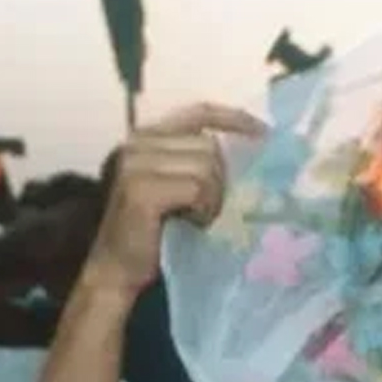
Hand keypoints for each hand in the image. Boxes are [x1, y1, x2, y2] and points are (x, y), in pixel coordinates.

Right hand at [82, 102, 267, 299]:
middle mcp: (137, 143)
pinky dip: (203, 209)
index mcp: (147, 136)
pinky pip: (197, 188)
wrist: (119, 269)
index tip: (263, 133)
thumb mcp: (176, 185)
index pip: (199, 112)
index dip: (234, 118)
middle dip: (219, 180)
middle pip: (208, 145)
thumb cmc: (154, 231)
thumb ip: (196, 160)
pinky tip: (192, 223)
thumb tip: (251, 147)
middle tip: (207, 208)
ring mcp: (136, 164)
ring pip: (205, 166)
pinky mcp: (141, 189)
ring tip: (197, 217)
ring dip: (212, 198)